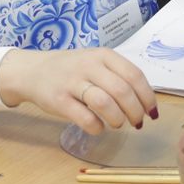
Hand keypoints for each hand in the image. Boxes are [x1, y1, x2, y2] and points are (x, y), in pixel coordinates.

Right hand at [0, 46, 155, 132]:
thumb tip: (145, 102)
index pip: (135, 75)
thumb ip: (118, 76)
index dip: (147, 97)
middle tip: (137, 122)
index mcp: (103, 55)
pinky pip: (85, 118)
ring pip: (105, 103)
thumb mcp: (96, 62)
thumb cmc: (71, 69)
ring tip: (118, 124)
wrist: (32, 71)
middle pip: (123, 91)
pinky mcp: (59, 100)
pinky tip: (98, 127)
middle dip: (135, 111)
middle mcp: (89, 66)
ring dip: (118, 119)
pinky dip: (97, 127)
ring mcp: (72, 82)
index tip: (152, 112)